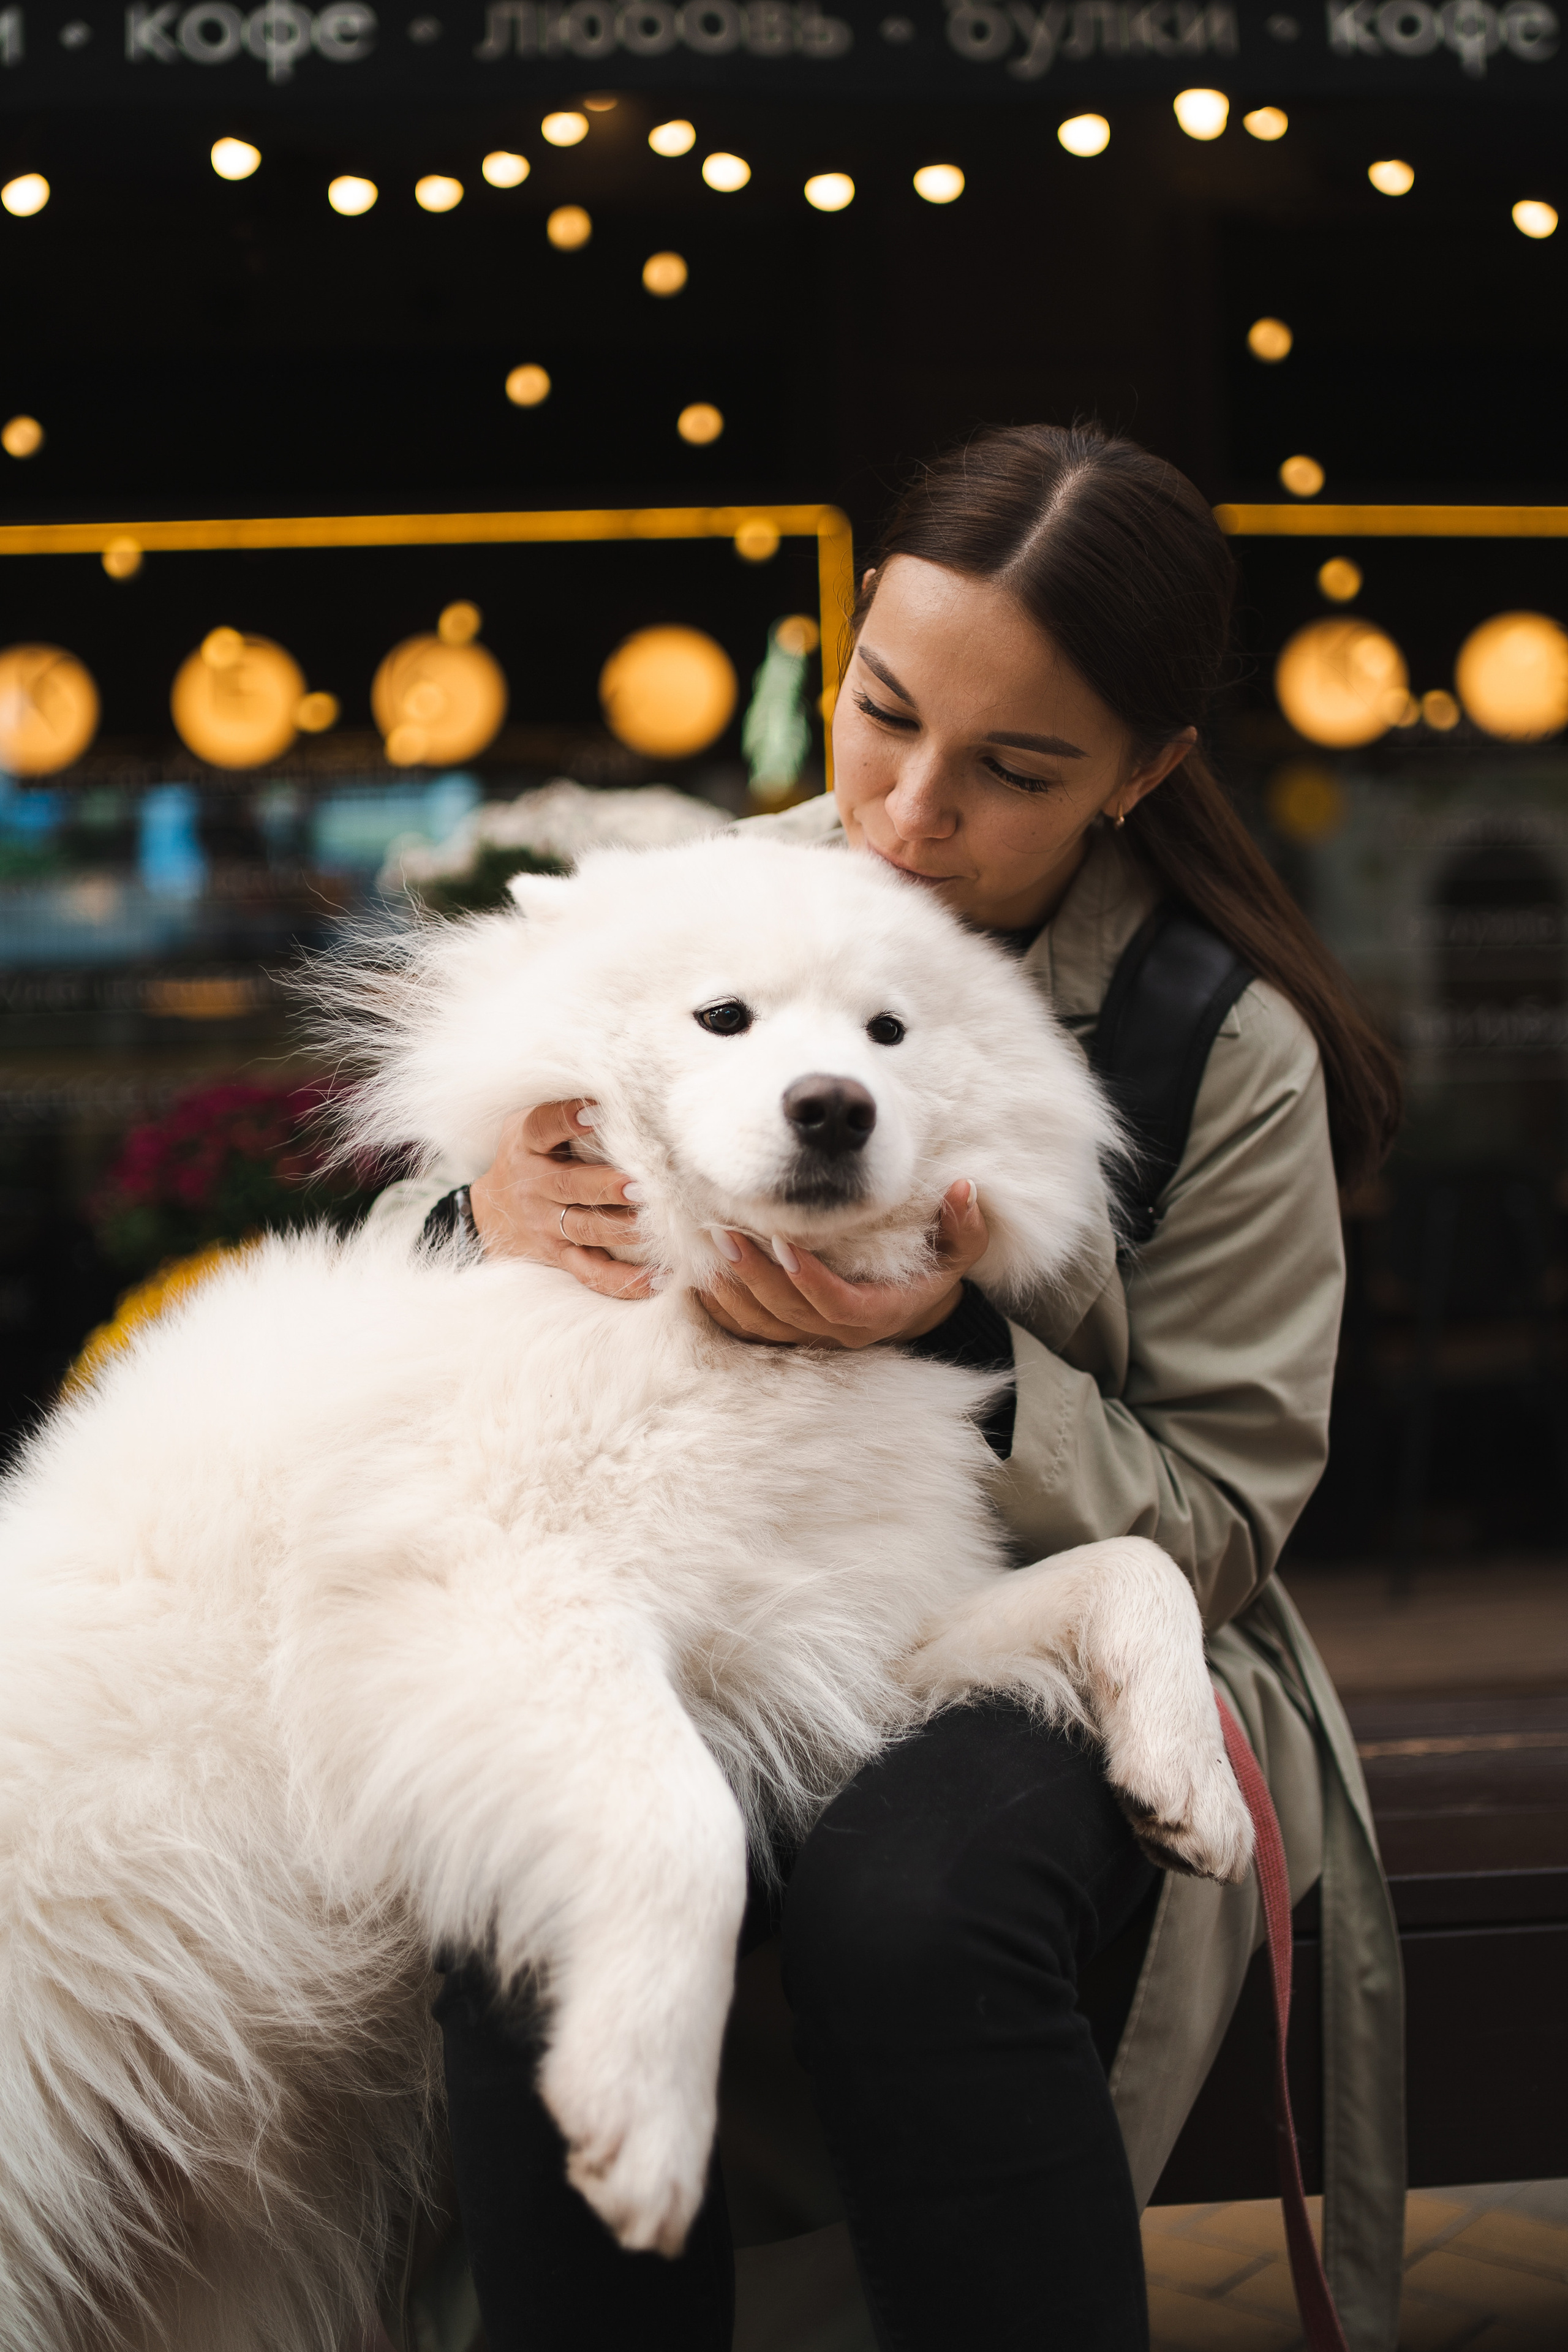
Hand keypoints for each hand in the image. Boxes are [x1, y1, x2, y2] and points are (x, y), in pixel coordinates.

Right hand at [468, 1101, 653, 1300]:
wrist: (490, 1210)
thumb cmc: (529, 1155)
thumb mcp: (528, 1124)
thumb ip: (560, 1107)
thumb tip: (612, 1080)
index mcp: (526, 1145)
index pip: (541, 1127)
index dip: (565, 1118)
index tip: (596, 1109)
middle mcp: (534, 1186)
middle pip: (570, 1186)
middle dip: (606, 1186)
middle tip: (640, 1184)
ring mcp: (545, 1225)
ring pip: (585, 1228)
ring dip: (621, 1228)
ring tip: (654, 1226)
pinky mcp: (559, 1256)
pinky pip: (591, 1272)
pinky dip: (623, 1281)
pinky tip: (657, 1279)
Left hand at [697, 1180, 988, 1349]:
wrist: (913, 1313)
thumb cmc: (931, 1273)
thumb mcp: (958, 1252)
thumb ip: (964, 1225)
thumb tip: (964, 1189)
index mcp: (876, 1315)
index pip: (836, 1304)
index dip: (806, 1278)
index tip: (781, 1240)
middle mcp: (837, 1335)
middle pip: (785, 1314)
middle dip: (752, 1274)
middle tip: (721, 1232)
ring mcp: (807, 1339)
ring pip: (758, 1325)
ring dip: (728, 1288)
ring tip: (705, 1244)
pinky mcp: (784, 1336)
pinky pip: (743, 1331)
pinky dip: (718, 1306)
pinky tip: (697, 1272)